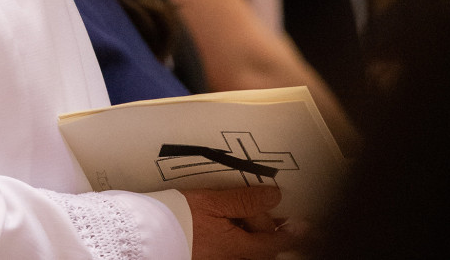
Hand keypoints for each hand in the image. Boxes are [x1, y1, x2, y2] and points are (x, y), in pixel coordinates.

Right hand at [183, 186, 297, 259]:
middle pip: (261, 250)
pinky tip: (232, 226)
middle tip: (273, 215)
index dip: (291, 235)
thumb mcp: (213, 203)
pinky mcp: (206, 257)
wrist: (144, 236)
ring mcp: (218, 259)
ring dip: (254, 237)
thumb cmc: (176, 219)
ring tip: (254, 219)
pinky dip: (239, 239)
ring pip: (245, 251)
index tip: (305, 227)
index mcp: (236, 247)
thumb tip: (274, 196)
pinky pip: (231, 250)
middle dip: (269, 233)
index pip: (273, 243)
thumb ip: (244, 201)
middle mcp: (230, 259)